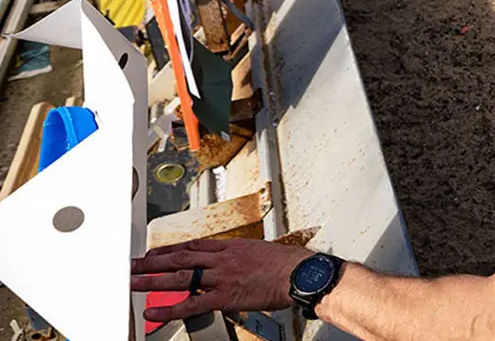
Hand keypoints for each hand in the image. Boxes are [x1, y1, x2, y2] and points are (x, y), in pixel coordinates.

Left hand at [131, 239, 312, 323]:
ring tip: (133, 283)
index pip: (193, 246)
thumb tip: (235, 262)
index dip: (170, 249)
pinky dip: (170, 309)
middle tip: (131, 264)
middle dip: (152, 261)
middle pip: (180, 257)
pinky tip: (154, 312)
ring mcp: (222, 277)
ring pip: (180, 276)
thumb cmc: (287, 263)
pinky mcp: (225, 296)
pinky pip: (192, 304)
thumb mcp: (261, 251)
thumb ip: (242, 256)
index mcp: (231, 247)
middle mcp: (222, 259)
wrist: (299, 272)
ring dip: (153, 280)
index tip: (154, 252)